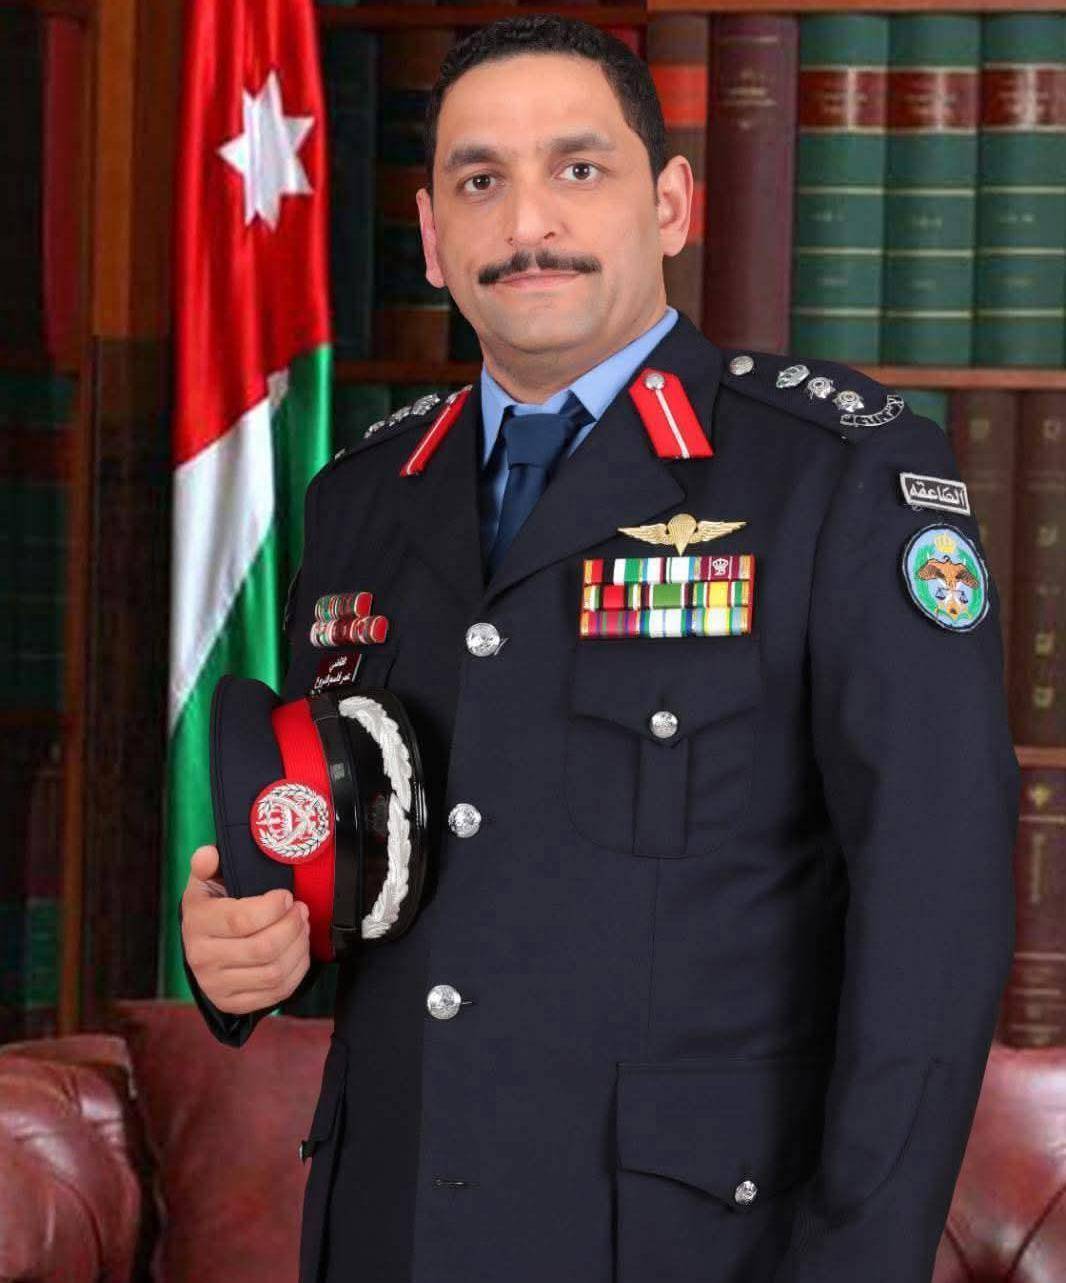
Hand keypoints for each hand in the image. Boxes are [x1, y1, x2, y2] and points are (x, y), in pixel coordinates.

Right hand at [180, 844, 311, 1015]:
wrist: (201, 946)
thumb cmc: (212, 907)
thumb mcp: (206, 881)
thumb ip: (207, 864)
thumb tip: (208, 854)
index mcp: (197, 923)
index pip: (241, 920)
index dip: (273, 907)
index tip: (286, 896)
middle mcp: (203, 958)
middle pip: (264, 948)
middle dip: (292, 926)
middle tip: (301, 910)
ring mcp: (217, 985)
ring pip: (274, 972)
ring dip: (299, 946)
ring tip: (302, 927)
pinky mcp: (234, 1003)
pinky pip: (277, 992)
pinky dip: (297, 970)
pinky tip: (298, 950)